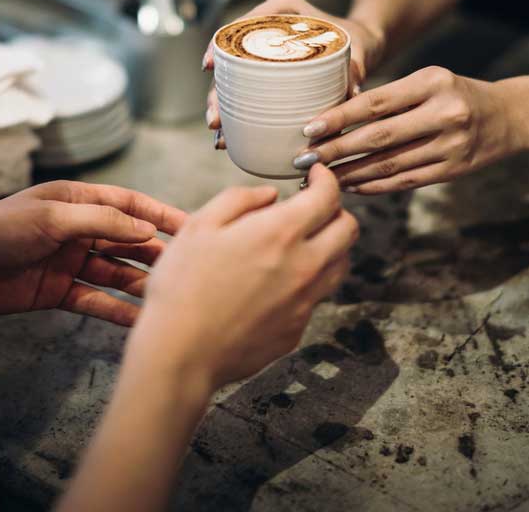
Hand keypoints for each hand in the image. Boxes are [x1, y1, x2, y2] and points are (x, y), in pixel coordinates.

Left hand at [0, 181, 186, 325]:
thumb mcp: (52, 218)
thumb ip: (101, 222)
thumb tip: (146, 226)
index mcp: (76, 200)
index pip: (130, 203)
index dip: (162, 214)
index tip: (193, 227)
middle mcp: (77, 228)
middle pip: (128, 239)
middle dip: (157, 252)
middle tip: (190, 269)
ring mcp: (69, 261)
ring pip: (116, 272)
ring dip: (141, 283)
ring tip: (170, 298)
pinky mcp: (58, 291)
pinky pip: (96, 299)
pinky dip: (116, 309)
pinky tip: (140, 320)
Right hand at [126, 165, 358, 392]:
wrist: (180, 353)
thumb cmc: (182, 286)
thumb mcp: (199, 226)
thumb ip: (239, 199)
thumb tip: (269, 195)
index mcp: (281, 233)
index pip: (328, 197)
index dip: (327, 178)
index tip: (316, 174)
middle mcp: (304, 267)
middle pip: (348, 230)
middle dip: (335, 210)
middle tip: (311, 206)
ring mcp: (304, 302)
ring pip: (340, 264)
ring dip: (329, 245)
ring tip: (300, 242)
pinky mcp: (296, 330)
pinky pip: (315, 296)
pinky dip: (307, 280)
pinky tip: (277, 281)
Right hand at [202, 0, 385, 141]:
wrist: (362, 45)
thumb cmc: (358, 38)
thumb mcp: (358, 47)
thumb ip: (355, 65)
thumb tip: (352, 93)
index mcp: (282, 9)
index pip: (241, 23)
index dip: (219, 45)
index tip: (209, 66)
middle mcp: (267, 28)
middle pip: (230, 58)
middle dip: (218, 90)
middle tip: (215, 118)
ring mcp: (264, 52)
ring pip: (234, 78)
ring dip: (223, 105)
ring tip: (218, 132)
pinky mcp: (268, 72)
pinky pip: (247, 90)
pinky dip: (238, 112)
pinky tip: (231, 136)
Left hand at [290, 67, 528, 193]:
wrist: (509, 116)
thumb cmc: (455, 93)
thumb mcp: (428, 81)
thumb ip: (390, 97)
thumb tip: (334, 117)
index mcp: (432, 83)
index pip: (376, 103)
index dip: (339, 117)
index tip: (308, 127)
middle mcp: (444, 114)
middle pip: (379, 137)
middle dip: (337, 150)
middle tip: (305, 158)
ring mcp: (451, 145)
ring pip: (390, 164)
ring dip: (350, 173)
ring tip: (322, 176)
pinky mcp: (454, 171)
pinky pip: (405, 181)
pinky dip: (375, 185)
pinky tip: (351, 186)